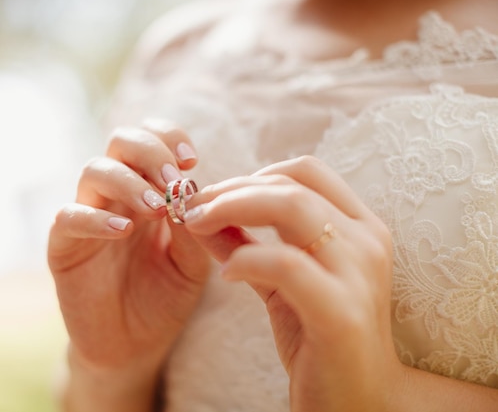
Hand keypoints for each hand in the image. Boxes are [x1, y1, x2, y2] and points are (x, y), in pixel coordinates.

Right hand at [48, 120, 211, 409]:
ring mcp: (87, 217)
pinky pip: (68, 217)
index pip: (152, 140)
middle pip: (121, 142)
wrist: (134, 346)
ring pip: (94, 170)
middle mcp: (116, 196)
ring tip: (156, 208)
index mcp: (148, 190)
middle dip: (150, 151)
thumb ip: (193, 227)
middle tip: (174, 181)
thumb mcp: (192, 263)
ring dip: (129, 181)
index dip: (169, 137)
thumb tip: (191, 190)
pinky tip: (123, 231)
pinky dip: (94, 217)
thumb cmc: (165, 297)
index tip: (191, 160)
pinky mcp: (63, 247)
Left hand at [184, 156, 404, 411]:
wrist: (360, 402)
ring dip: (232, 208)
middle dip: (231, 189)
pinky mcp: (341, 312)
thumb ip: (245, 243)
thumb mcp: (280, 282)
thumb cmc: (319, 338)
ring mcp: (359, 274)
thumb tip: (199, 214)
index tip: (214, 195)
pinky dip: (246, 258)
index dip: (253, 174)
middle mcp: (366, 241)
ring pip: (292, 208)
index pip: (305, 170)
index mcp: (359, 227)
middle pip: (292, 183)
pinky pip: (285, 264)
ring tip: (197, 225)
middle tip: (192, 208)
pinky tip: (226, 273)